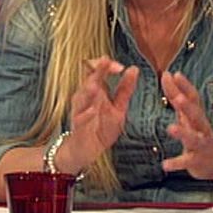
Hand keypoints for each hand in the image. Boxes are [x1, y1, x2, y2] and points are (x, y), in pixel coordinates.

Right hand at [62, 57, 137, 173]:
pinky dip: (85, 114)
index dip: (106, 65)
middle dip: (98, 70)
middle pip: (89, 78)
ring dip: (89, 89)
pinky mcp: (78, 127)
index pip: (96, 69)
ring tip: (96, 84)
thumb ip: (125, 89)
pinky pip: (80, 119)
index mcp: (96, 90)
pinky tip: (92, 111)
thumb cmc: (101, 127)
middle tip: (106, 61)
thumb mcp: (118, 107)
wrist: (85, 151)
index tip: (120, 67)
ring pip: (81, 96)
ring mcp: (80, 111)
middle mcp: (86, 97)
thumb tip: (134, 68)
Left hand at [160, 71, 212, 183]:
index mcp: (198, 116)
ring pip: (194, 138)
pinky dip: (176, 163)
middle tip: (178, 98)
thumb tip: (167, 75)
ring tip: (170, 128)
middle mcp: (201, 128)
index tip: (172, 74)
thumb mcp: (191, 116)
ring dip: (183, 133)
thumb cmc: (203, 134)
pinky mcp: (197, 161)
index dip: (184, 86)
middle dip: (187, 107)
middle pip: (196, 115)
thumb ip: (178, 98)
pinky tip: (165, 164)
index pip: (193, 98)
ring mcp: (201, 145)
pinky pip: (187, 162)